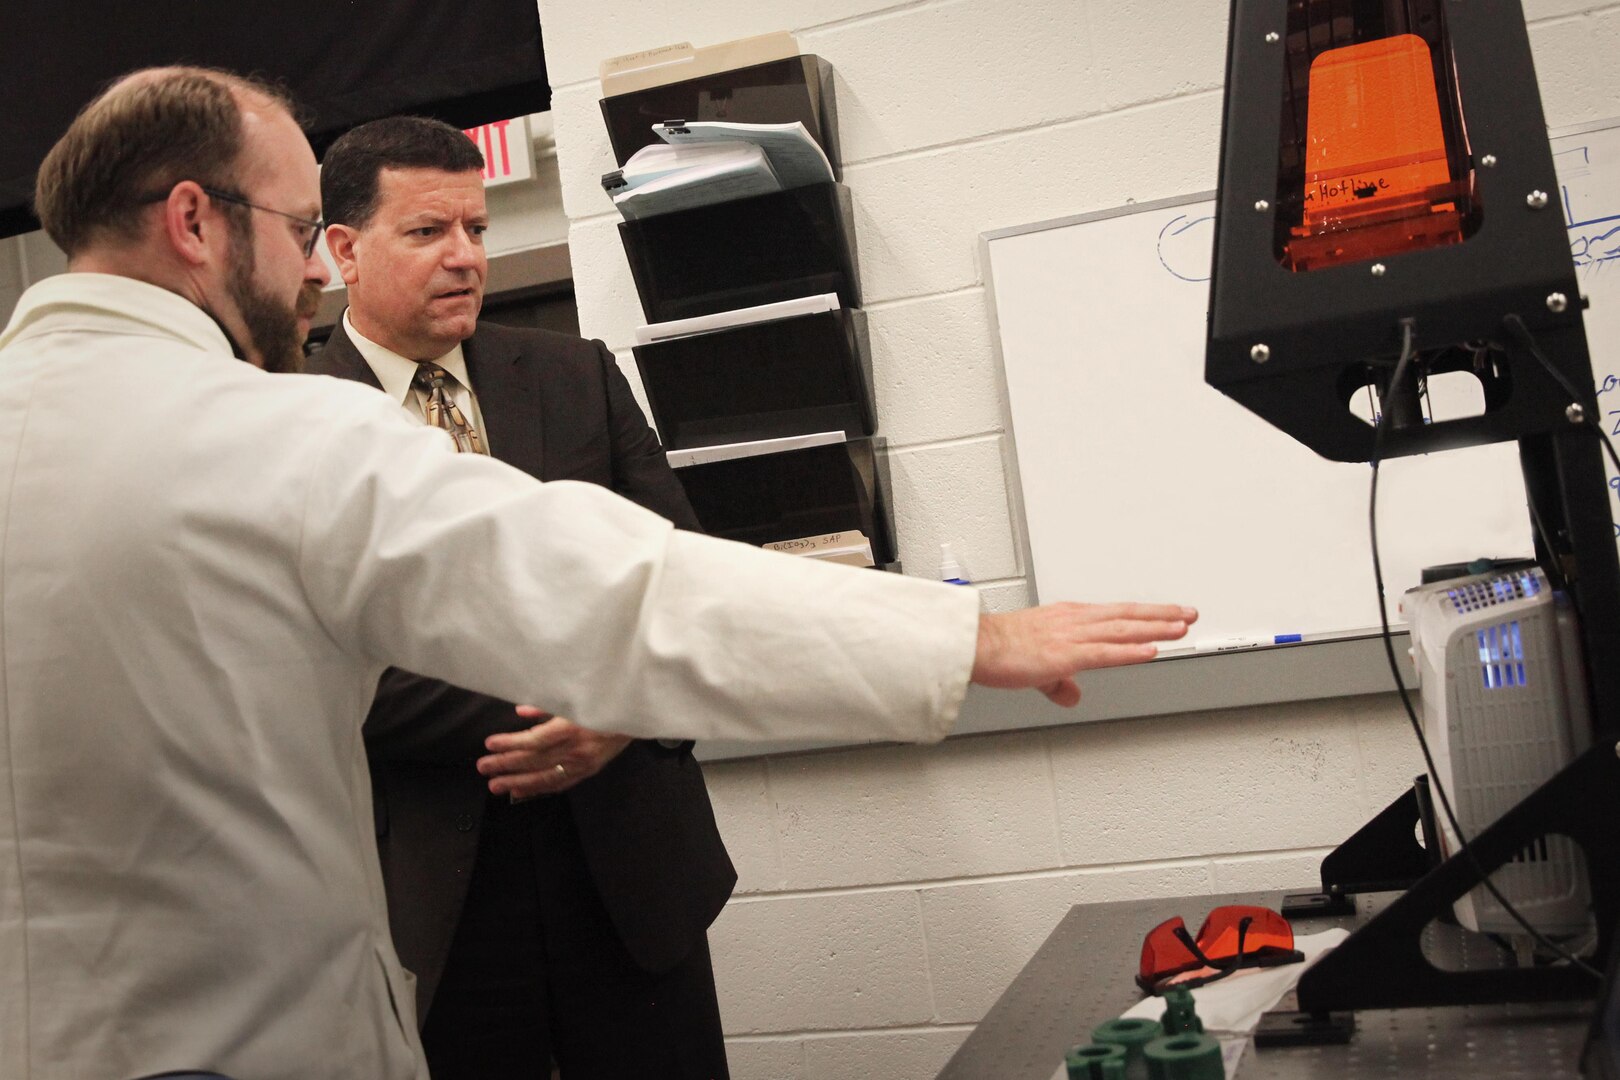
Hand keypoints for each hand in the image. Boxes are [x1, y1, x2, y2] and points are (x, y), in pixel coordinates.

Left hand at [476, 706, 632, 798]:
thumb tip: (521, 711)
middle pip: (535, 761)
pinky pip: (560, 783)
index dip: (511, 744)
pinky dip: (538, 789)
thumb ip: (548, 706)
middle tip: (483, 767)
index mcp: (572, 727)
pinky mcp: (589, 771)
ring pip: (545, 777)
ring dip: (517, 782)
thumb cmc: (604, 701)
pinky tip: (520, 792)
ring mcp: (583, 763)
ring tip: (495, 784)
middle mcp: (576, 749)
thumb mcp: (577, 697)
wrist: (636, 715)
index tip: (490, 744)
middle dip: (506, 765)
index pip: (535, 740)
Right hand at [972, 602, 1196, 706]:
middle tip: (1189, 613)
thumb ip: (1060, 682)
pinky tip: (1151, 649)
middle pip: (1127, 615)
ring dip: (1155, 627)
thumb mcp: (1038, 667)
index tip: (1168, 613)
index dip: (1145, 613)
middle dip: (1161, 614)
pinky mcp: (1066, 654)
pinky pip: (1106, 652)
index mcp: (1069, 618)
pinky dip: (1130, 650)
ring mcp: (1072, 636)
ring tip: (1181, 628)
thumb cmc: (999, 649)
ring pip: (1123, 629)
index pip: (1116, 613)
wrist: (977, 646)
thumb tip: (1073, 695)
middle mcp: (1075, 621)